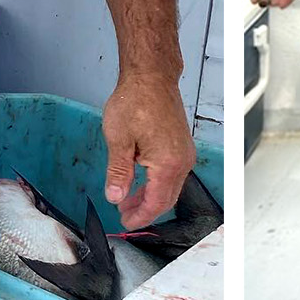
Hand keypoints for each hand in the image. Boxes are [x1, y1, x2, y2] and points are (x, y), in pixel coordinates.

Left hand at [101, 72, 195, 229]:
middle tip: (123, 213)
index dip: (140, 217)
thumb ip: (118, 173)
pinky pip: (172, 173)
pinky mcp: (181, 145)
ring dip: (150, 196)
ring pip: (170, 187)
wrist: (150, 77)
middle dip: (144, 209)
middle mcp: (182, 160)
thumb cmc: (135, 100)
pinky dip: (156, 182)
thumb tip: (115, 197)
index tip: (125, 223)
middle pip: (166, 199)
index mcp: (167, 163)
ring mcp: (184, 153)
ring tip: (127, 198)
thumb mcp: (118, 140)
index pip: (156, 203)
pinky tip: (139, 180)